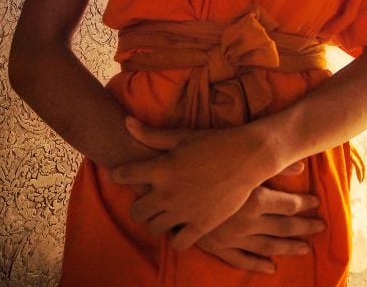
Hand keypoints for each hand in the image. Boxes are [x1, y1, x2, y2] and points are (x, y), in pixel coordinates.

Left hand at [107, 117, 279, 250]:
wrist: (248, 156)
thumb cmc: (214, 142)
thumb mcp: (181, 136)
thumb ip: (151, 134)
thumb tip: (125, 122)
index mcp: (160, 169)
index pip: (123, 175)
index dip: (119, 174)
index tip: (123, 174)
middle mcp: (167, 193)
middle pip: (135, 212)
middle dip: (140, 205)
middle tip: (151, 198)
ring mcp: (183, 212)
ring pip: (153, 228)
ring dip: (156, 220)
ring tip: (167, 211)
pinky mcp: (201, 225)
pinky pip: (177, 243)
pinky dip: (177, 236)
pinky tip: (183, 224)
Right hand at [196, 163, 325, 273]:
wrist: (169, 185)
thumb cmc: (204, 164)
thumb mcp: (238, 157)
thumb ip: (273, 163)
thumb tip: (301, 163)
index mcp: (255, 198)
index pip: (290, 204)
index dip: (305, 203)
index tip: (316, 202)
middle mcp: (248, 221)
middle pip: (285, 226)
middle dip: (305, 227)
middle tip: (321, 227)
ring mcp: (233, 237)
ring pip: (268, 246)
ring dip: (289, 247)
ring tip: (305, 248)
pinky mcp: (217, 247)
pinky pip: (242, 260)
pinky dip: (258, 265)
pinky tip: (271, 267)